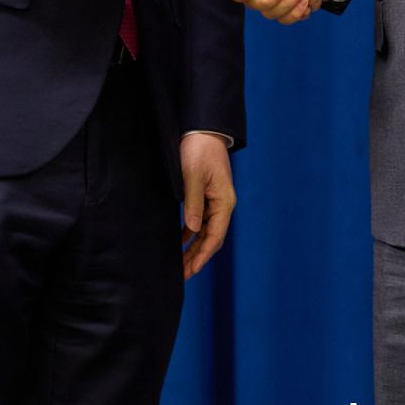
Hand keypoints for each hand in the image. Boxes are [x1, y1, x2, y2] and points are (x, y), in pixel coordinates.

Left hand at [179, 132, 236, 277]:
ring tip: (180, 263)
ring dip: (194, 247)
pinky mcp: (206, 195)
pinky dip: (191, 233)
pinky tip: (180, 240)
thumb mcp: (192, 176)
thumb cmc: (198, 149)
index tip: (190, 271)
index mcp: (224, 201)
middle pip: (211, 238)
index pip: (215, 236)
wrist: (203, 129)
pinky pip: (200, 220)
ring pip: (206, 231)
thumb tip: (193, 230)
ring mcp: (214, 200)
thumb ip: (193, 203)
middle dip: (197, 257)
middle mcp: (222, 204)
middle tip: (182, 275)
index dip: (203, 255)